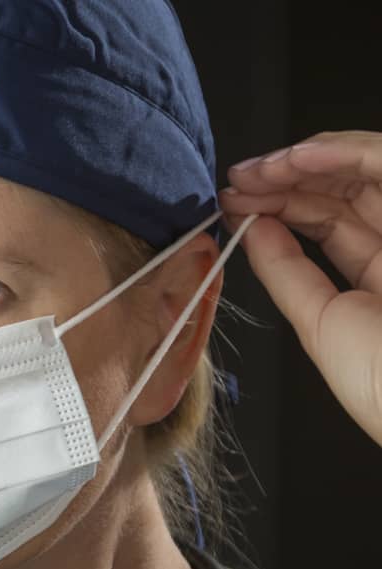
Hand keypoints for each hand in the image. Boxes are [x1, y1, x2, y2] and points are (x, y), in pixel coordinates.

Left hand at [220, 131, 381, 447]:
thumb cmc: (380, 381)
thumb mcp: (320, 323)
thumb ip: (286, 274)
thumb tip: (251, 230)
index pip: (330, 225)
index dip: (282, 209)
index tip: (235, 203)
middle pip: (343, 190)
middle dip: (285, 181)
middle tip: (238, 180)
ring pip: (363, 168)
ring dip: (304, 162)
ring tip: (255, 170)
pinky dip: (340, 153)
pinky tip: (295, 158)